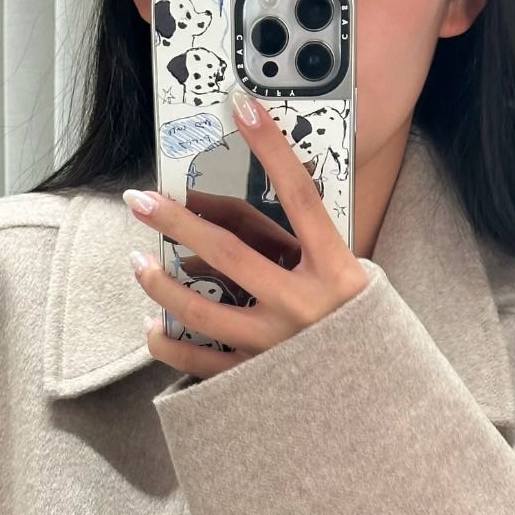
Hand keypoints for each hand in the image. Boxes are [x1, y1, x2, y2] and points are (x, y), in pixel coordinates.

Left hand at [124, 85, 367, 379]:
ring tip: (138, 264)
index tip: (241, 106)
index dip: (271, 148)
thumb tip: (249, 219)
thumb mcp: (354, 283)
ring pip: (203, 312)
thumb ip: (311, 251)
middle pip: (229, 253)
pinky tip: (151, 327)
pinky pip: (200, 365)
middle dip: (178, 222)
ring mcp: (277, 349)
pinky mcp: (257, 384)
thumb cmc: (361, 336)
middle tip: (140, 200)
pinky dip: (170, 346)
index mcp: (336, 273)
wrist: (377, 408)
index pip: (300, 197)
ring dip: (161, 286)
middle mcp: (303, 308)